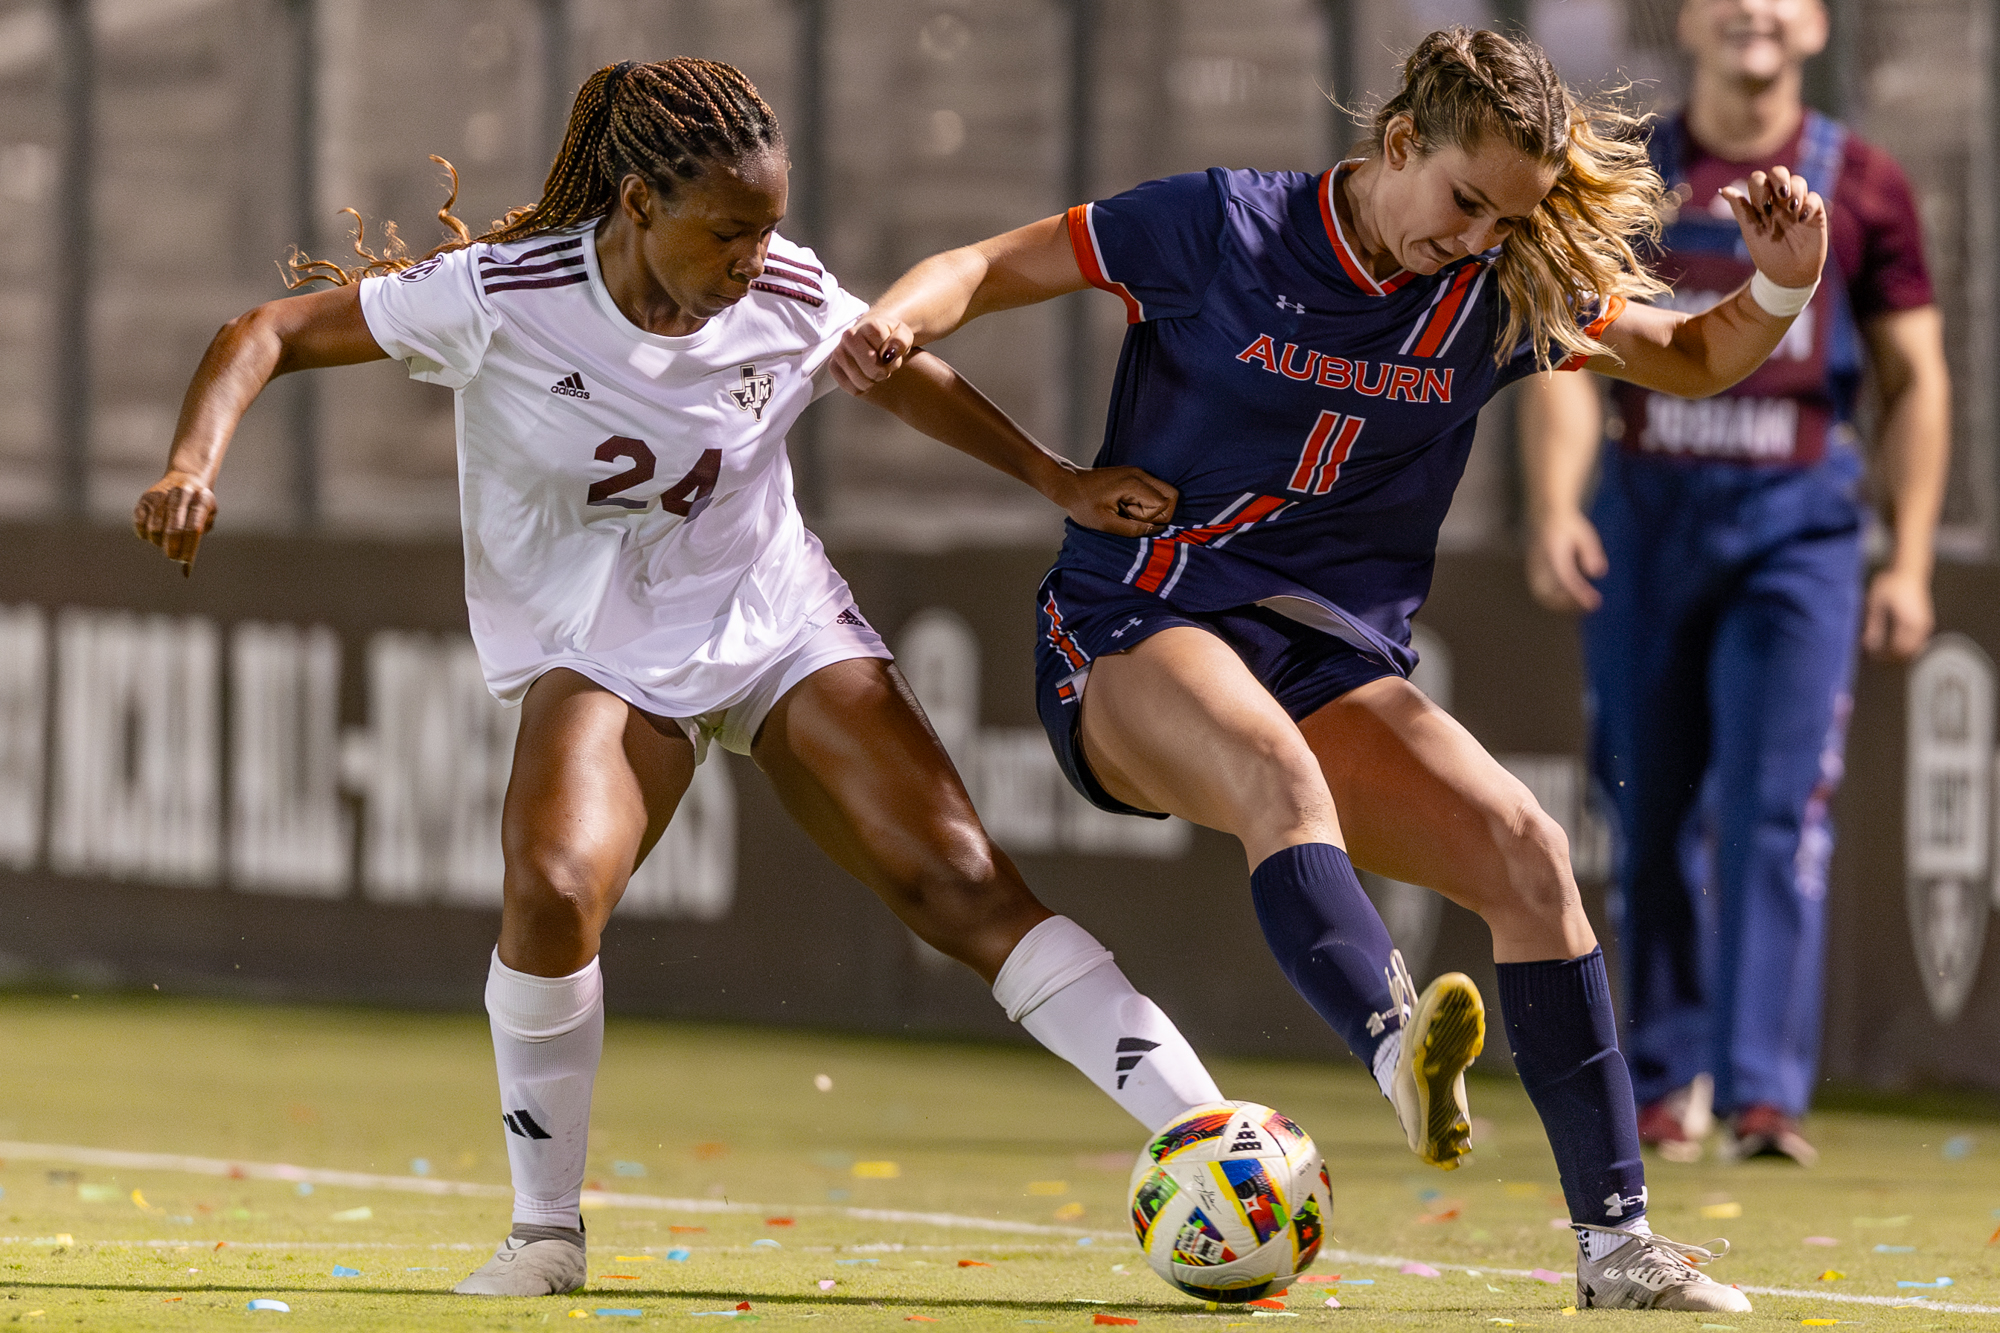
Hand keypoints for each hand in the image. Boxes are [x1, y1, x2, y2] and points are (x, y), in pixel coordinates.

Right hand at [133, 470, 216, 573]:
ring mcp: (160, 496)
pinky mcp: (145, 499)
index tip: (185, 563)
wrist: (186, 477)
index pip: (193, 529)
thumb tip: (186, 568)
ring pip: (155, 530)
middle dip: (173, 549)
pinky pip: (140, 525)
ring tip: (166, 542)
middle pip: (173, 530)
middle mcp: (180, 495)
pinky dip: (146, 535)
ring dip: (159, 542)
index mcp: (200, 500)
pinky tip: (154, 535)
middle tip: (174, 558)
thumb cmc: (199, 504)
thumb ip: (200, 536)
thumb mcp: (209, 515)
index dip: (188, 549)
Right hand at [831, 313, 916, 395]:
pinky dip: (861, 388)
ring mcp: (838, 351)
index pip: (883, 354)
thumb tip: (889, 353)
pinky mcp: (833, 366)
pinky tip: (865, 379)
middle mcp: (849, 336)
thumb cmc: (889, 337)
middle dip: (881, 372)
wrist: (872, 337)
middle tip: (884, 368)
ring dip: (871, 382)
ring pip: (859, 380)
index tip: (891, 356)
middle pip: (870, 367)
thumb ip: (900, 341)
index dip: (891, 360)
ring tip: (875, 372)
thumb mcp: (903, 335)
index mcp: (869, 326)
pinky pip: (850, 387)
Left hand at [1049, 465, 1177, 537]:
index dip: (1150, 517)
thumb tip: (1156, 530)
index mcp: (1134, 484)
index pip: (1164, 504)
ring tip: (1128, 511)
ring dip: (1152, 508)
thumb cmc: (1083, 503)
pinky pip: (1153, 491)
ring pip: (1165, 493)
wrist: (1068, 484)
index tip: (1128, 517)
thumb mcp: (1105, 523)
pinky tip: (1126, 506)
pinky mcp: (1134, 476)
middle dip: (1160, 513)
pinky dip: (1146, 503)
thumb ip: (1132, 529)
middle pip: (1172, 495)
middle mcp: (1141, 474)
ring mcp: (1138, 473)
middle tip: (1134, 518)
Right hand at [1525, 508, 1607, 612]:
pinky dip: (1556, 597)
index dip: (1580, 593)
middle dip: (1565, 603)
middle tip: (1587, 604)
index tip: (1595, 603)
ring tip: (1581, 602)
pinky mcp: (1534, 572)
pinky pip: (1542, 590)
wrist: (1548, 516)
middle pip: (1546, 593)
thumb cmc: (1570, 526)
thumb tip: (1598, 573)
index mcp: (1553, 552)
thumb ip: (1590, 552)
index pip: (1566, 578)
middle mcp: (1539, 562)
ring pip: (1542, 593)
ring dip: (1560, 602)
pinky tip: (1573, 596)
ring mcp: (1534, 568)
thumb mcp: (1585, 534)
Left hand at [1717, 165, 1826, 290]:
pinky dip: (1809, 205)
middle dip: (1779, 178)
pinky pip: (1815, 198)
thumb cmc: (1766, 254)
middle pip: (1779, 172)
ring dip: (1795, 190)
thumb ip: (1740, 210)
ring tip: (1792, 210)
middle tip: (1780, 197)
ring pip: (1799, 181)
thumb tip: (1723, 189)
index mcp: (1762, 203)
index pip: (1759, 179)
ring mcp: (1798, 206)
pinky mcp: (1815, 214)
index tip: (1763, 208)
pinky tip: (1802, 220)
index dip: (1760, 186)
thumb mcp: (1751, 232)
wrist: (1786, 275)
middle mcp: (1779, 201)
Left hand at [1862, 565, 1933, 660]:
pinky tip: (1890, 643)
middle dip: (1893, 658)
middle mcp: (1921, 625)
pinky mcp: (1924, 622)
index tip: (1872, 657)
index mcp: (1910, 622)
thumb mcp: (1877, 603)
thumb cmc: (1892, 583)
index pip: (1900, 649)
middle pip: (1909, 652)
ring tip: (1882, 652)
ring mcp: (1924, 624)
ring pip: (1914, 649)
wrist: (1909, 570)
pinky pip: (1916, 642)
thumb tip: (1868, 644)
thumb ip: (1874, 625)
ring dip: (1899, 653)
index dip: (1886, 657)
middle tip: (1876, 657)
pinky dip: (1904, 646)